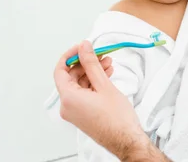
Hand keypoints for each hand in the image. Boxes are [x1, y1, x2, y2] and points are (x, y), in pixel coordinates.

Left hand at [54, 41, 158, 159]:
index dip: (71, 56)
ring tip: (107, 63)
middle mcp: (68, 106)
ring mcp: (75, 111)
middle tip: (99, 54)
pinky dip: (93, 83)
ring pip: (79, 84)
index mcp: (68, 99)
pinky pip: (84, 93)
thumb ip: (91, 63)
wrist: (127, 140)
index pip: (60, 70)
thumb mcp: (104, 85)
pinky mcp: (83, 113)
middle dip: (86, 63)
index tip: (82, 47)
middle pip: (71, 76)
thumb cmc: (117, 119)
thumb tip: (83, 47)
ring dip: (92, 72)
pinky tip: (106, 75)